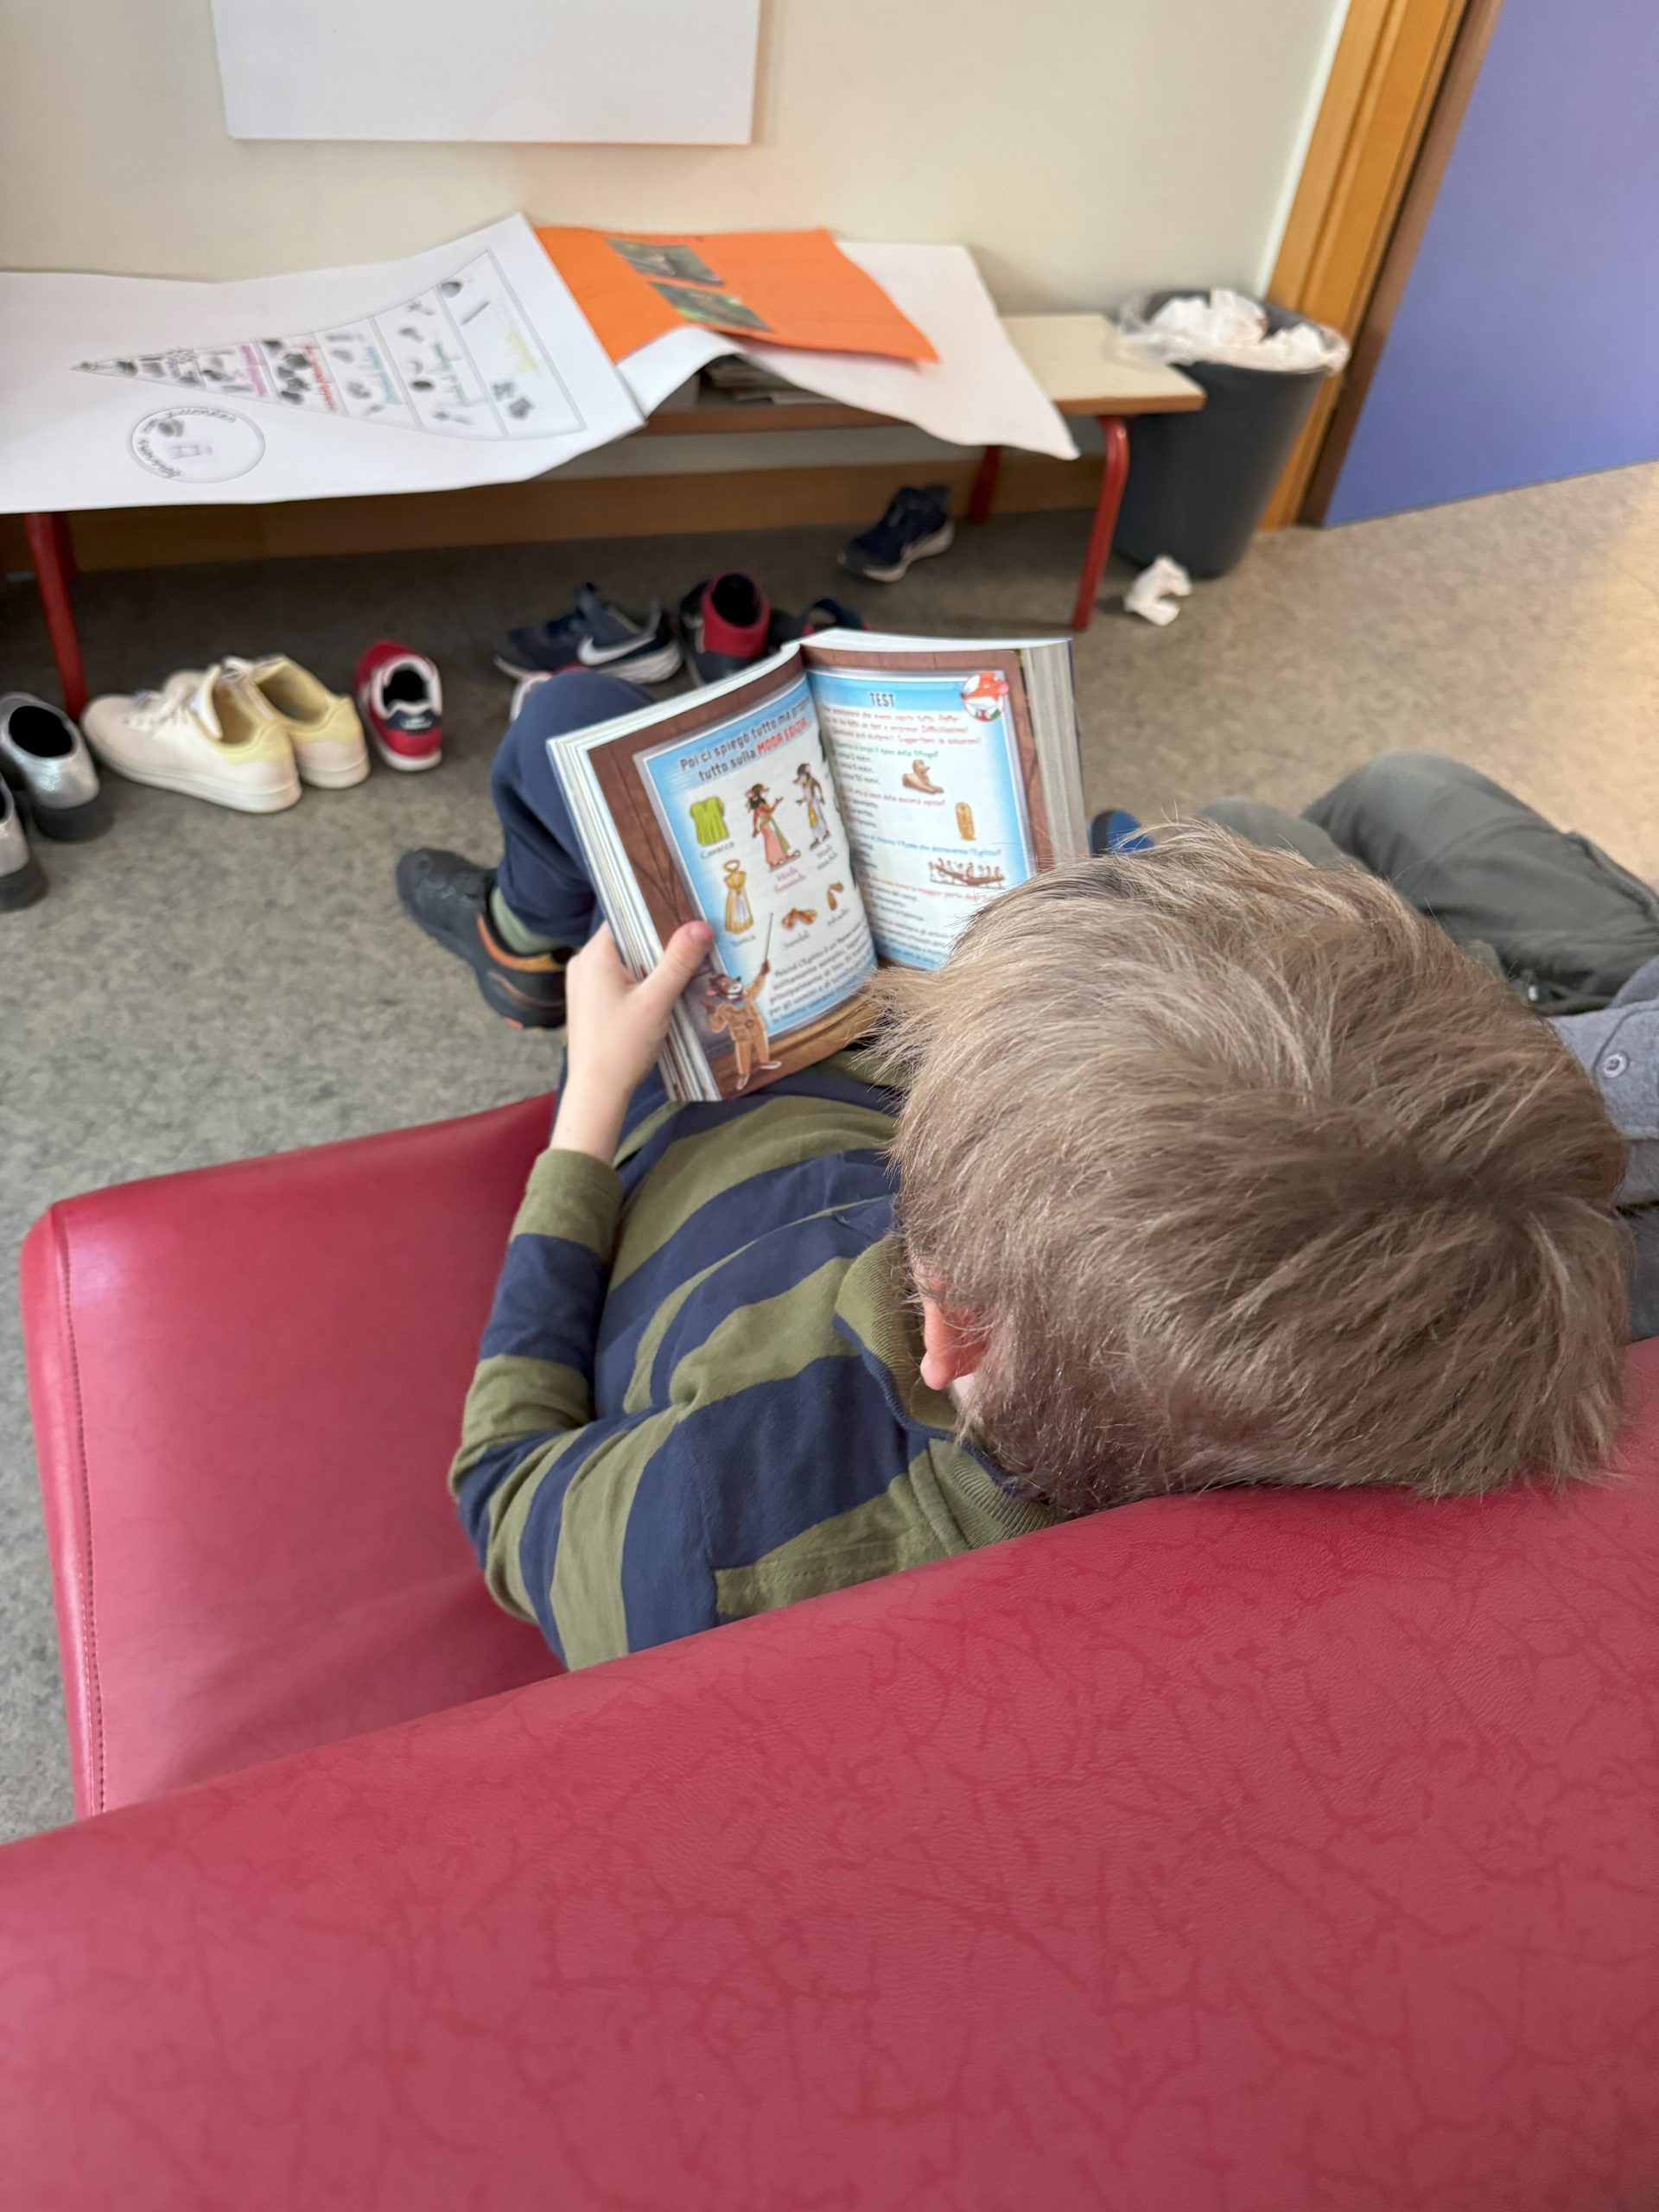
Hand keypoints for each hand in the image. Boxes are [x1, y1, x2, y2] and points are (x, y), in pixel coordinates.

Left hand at [550, 921, 711, 1159]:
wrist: (596, 1093)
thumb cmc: (621, 1047)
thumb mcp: (656, 1002)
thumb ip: (678, 962)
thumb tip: (701, 925)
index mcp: (595, 954)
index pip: (629, 915)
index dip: (660, 913)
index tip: (690, 914)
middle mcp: (584, 963)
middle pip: (631, 938)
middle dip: (663, 943)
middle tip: (698, 942)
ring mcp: (585, 984)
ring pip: (628, 962)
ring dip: (655, 966)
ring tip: (689, 968)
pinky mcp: (591, 1003)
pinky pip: (621, 981)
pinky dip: (643, 984)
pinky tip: (667, 994)